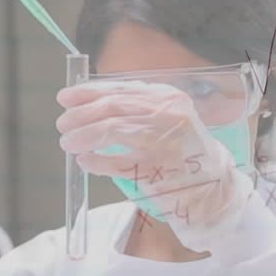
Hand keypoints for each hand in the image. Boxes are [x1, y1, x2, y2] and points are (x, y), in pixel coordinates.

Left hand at [56, 81, 252, 252]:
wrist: (212, 186)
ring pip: (112, 131)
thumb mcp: (166, 119)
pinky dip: (97, 162)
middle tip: (63, 124)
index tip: (65, 98)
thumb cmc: (182, 150)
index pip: (120, 89)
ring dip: (84, 136)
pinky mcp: (157, 172)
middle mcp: (168, 116)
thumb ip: (135, 108)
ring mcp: (164, 143)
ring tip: (68, 143)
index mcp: (168, 98)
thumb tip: (88, 101)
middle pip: (112, 109)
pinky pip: (117, 164)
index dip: (88, 92)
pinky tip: (85, 161)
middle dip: (81, 115)